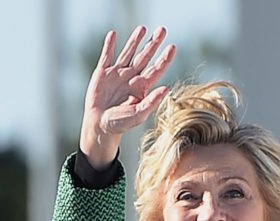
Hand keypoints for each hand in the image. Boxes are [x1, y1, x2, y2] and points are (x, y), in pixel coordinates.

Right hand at [80, 26, 175, 168]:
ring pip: (128, 53)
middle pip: (145, 56)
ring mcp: (118, 74)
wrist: (100, 125)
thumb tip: (167, 89)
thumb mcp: (138, 114)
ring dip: (135, 40)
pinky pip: (107, 56)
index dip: (165, 58)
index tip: (172, 47)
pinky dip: (109, 45)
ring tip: (143, 28)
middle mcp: (132, 77)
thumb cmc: (121, 124)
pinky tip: (113, 34)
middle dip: (153, 43)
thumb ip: (152, 102)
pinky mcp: (103, 73)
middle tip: (163, 30)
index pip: (157, 69)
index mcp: (143, 87)